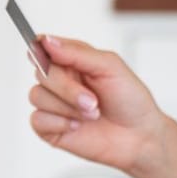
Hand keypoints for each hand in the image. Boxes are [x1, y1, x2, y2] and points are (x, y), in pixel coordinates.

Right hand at [27, 35, 168, 175]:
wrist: (139, 136)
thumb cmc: (130, 100)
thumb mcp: (110, 67)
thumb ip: (77, 52)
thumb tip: (47, 41)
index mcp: (72, 61)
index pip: (43, 47)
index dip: (39, 49)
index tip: (41, 53)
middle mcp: (60, 81)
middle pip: (41, 73)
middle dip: (67, 88)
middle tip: (92, 100)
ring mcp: (53, 104)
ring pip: (36, 96)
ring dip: (67, 107)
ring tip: (92, 114)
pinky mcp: (50, 128)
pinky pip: (37, 119)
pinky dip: (59, 123)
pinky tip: (78, 126)